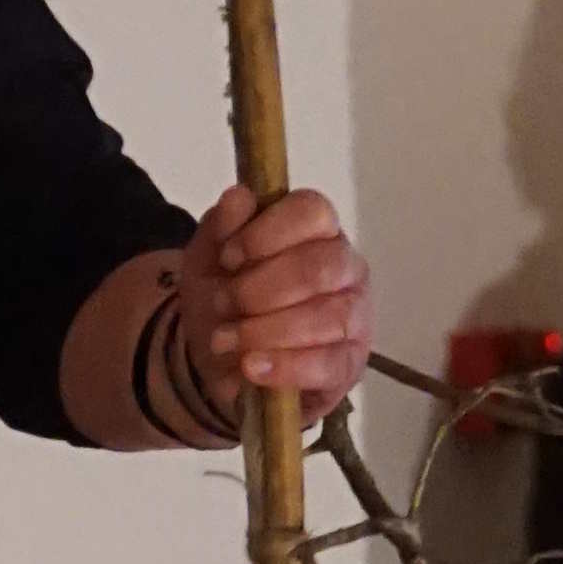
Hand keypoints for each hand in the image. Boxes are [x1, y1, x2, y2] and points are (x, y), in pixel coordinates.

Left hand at [173, 184, 372, 426]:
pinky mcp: (349, 363)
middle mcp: (345, 267)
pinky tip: (252, 367)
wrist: (221, 361)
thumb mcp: (208, 259)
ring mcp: (354, 317)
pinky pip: (329, 364)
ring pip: (328, 316)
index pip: (313, 211)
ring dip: (267, 329)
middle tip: (223, 303)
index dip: (268, 233)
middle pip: (321, 266)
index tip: (228, 257)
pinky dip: (286, 366)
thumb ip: (221, 227)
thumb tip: (239, 196)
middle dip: (261, 288)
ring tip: (226, 339)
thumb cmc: (226, 299)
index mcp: (316, 231)